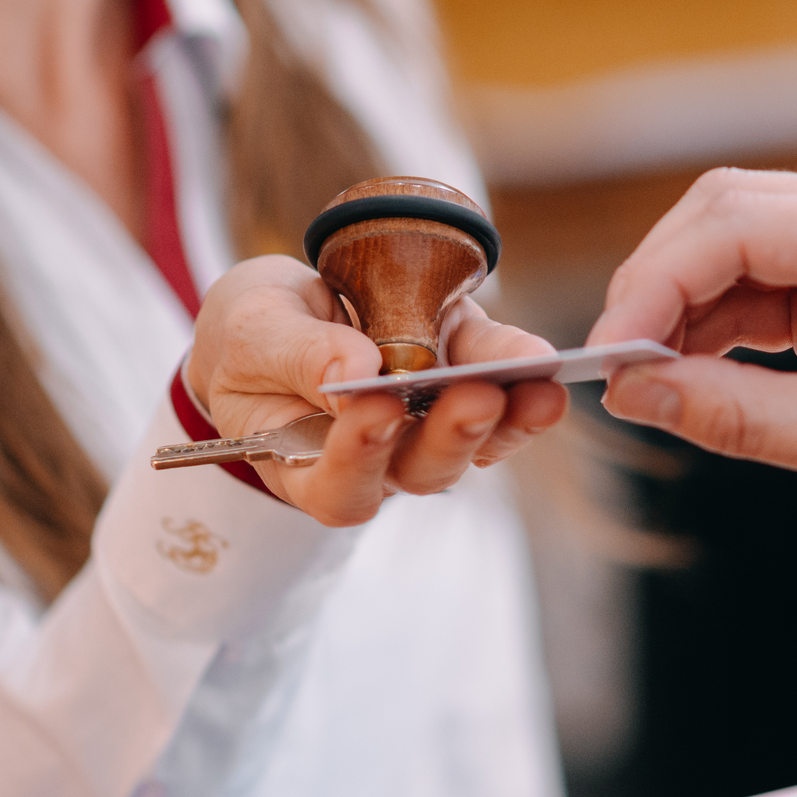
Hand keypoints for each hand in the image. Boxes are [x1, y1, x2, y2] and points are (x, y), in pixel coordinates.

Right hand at [186, 255, 568, 526]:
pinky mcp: (462, 383)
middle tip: (476, 398)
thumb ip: (294, 355)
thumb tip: (353, 374)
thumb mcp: (253, 330)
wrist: (288, 310)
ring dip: (507, 418)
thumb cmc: (255, 334)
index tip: (376, 411)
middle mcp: (375, 460)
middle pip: (419, 471)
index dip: (357, 459)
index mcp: (305, 464)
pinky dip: (525, 381)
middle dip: (452, 436)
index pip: (336, 486)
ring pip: (472, 443)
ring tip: (533, 382)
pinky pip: (502, 398)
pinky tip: (543, 364)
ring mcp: (425, 428)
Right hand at [586, 168, 796, 558]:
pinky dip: (715, 324)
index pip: (737, 224)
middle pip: (728, 213)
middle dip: (659, 282)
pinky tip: (686, 370)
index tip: (610, 352)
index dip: (656, 282)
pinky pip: (763, 284)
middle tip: (617, 362)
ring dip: (682, 304)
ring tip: (646, 376)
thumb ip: (734, 416)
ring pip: (738, 244)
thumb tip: (634, 394)